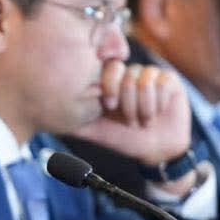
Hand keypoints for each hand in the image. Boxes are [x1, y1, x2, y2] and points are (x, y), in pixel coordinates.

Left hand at [71, 61, 190, 164]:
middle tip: (130, 120)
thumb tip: (49, 116)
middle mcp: (131, 75)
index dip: (109, 87)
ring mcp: (151, 76)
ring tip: (143, 120)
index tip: (110, 107)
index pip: (108, 68)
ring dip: (144, 108)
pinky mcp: (170, 81)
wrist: (155, 150)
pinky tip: (158, 113)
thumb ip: (75, 120)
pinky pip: (162, 84)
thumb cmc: (124, 139)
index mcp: (113, 82)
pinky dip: (158, 104)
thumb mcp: (95, 130)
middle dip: (128, 104)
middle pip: (127, 75)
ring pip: (145, 82)